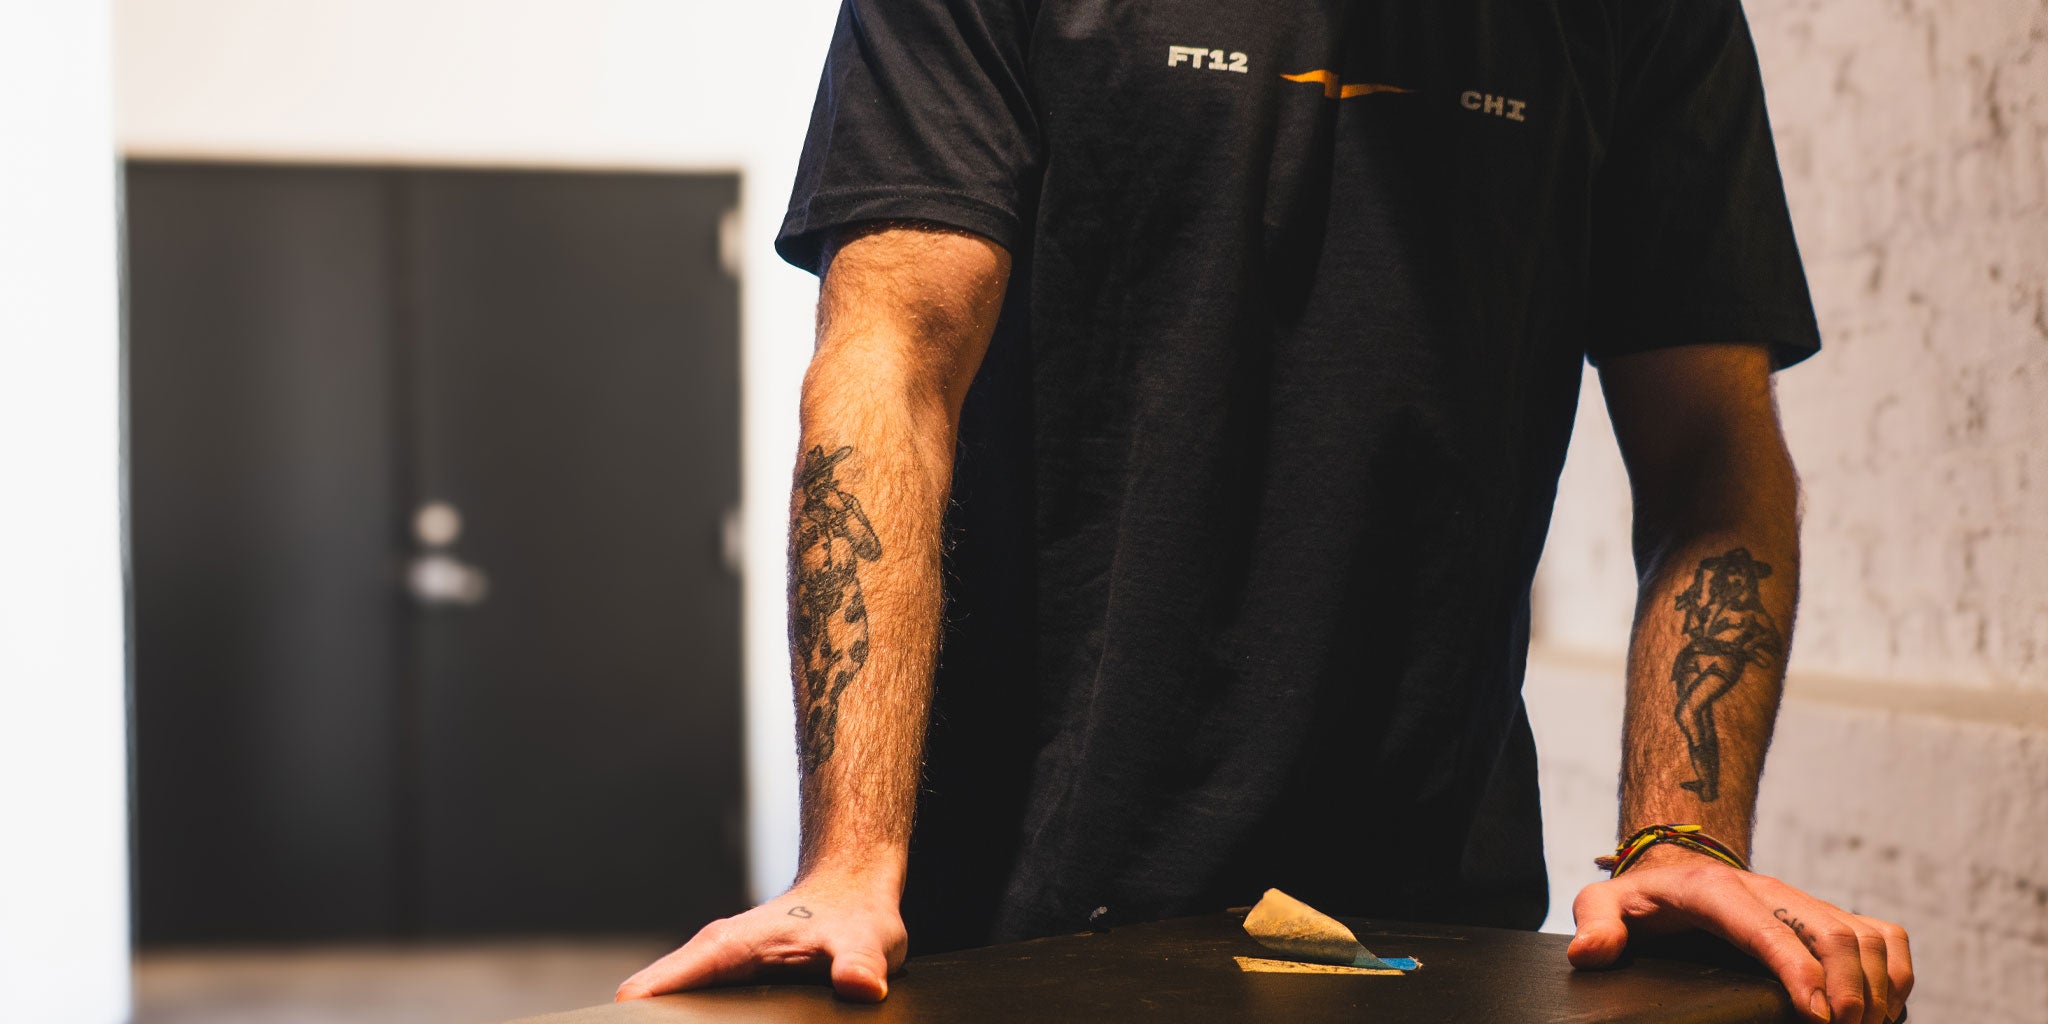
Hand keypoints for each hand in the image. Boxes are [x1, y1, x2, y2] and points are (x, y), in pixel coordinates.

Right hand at [615, 872, 907, 1002]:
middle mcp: (711, 960)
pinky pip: (693, 1012)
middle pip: (650, 1008)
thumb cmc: (854, 909)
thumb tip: (863, 986)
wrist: (855, 887)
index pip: (645, 992)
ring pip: (670, 1011)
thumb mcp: (864, 939)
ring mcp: (718, 973)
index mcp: (724, 948)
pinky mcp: (730, 986)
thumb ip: (859, 964)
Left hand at [1568, 845, 1912, 1023]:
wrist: (1675, 864)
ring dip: (1879, 987)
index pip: (1770, 931)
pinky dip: (1896, 973)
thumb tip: (1591, 953)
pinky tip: (1882, 1010)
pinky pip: (1883, 936)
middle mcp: (1772, 892)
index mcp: (1718, 892)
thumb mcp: (1603, 903)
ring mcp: (1804, 902)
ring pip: (1869, 936)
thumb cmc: (1643, 896)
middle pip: (1836, 935)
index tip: (1819, 1019)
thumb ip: (1595, 925)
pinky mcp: (1826, 915)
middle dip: (1851, 991)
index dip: (1801, 974)